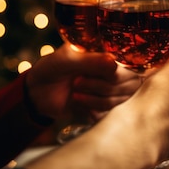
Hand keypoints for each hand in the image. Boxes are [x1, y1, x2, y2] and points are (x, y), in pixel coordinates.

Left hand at [25, 45, 140, 120]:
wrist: (37, 93)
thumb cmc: (52, 69)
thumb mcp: (67, 59)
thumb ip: (90, 61)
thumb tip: (113, 63)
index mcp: (112, 55)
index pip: (132, 65)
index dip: (117, 72)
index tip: (96, 72)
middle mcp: (119, 72)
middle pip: (127, 84)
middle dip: (99, 86)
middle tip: (76, 81)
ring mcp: (114, 91)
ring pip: (118, 100)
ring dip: (93, 99)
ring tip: (74, 93)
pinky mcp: (106, 108)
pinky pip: (110, 113)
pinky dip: (92, 111)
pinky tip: (78, 104)